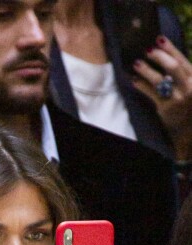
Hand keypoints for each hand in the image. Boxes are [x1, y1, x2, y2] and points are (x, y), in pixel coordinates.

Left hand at [132, 36, 191, 159]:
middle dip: (159, 56)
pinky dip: (141, 85)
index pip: (182, 60)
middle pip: (172, 67)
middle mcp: (189, 86)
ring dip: (146, 70)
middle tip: (147, 50)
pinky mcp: (166, 108)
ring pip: (159, 80)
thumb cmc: (189, 105)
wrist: (190, 129)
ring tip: (136, 63)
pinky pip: (151, 94)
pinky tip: (134, 80)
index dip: (170, 48)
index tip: (159, 38)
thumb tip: (167, 58)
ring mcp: (177, 98)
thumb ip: (183, 74)